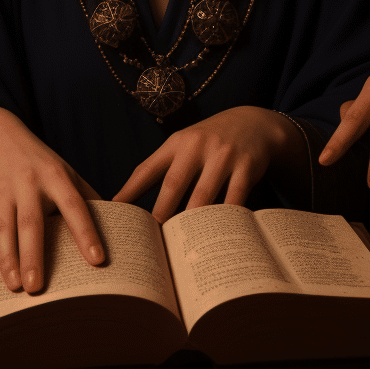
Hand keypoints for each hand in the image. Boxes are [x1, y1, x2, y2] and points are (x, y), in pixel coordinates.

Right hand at [0, 103, 103, 293]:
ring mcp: (11, 191)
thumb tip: (117, 223)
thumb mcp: (65, 172)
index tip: (98, 260)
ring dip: (15, 259)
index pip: (75, 206)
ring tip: (21, 289)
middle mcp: (34, 183)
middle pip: (36, 222)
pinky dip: (2, 255)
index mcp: (59, 177)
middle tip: (43, 288)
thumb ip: (85, 195)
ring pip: (13, 228)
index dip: (87, 233)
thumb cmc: (40, 161)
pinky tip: (8, 277)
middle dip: (39, 255)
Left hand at [113, 106, 302, 221]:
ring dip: (191, 222)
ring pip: (203, 196)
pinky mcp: (246, 165)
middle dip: (161, 213)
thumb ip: (164, 167)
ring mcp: (223, 155)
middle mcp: (197, 145)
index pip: (148, 168)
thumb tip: (129, 200)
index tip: (115, 212)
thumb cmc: (210, 141)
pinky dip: (225, 218)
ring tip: (181, 246)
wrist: (254, 122)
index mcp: (177, 142)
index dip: (129, 191)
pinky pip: (234, 198)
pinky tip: (218, 236)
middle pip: (173, 185)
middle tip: (152, 240)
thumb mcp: (186, 144)